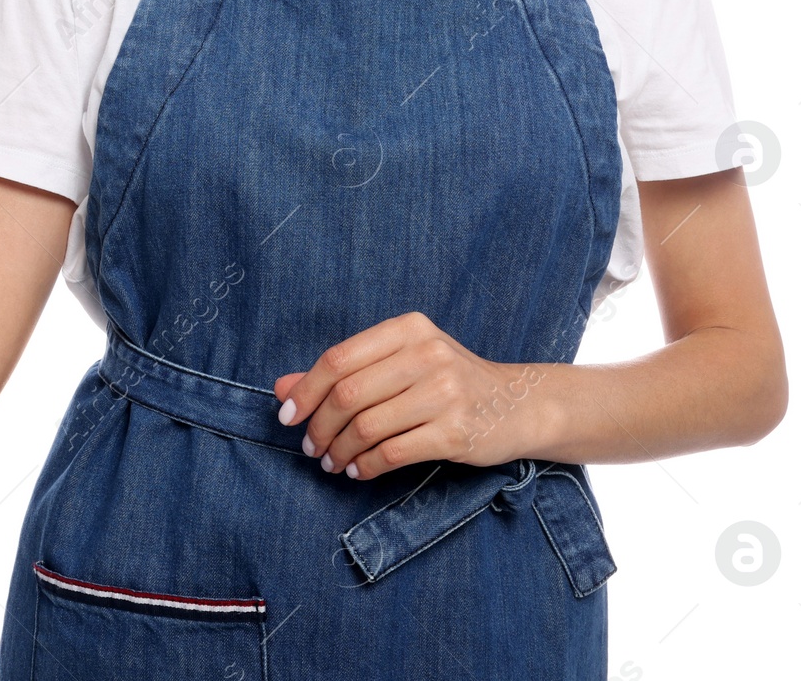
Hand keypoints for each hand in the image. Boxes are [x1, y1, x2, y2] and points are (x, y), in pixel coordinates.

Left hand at [273, 311, 551, 478]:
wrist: (519, 405)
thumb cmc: (449, 381)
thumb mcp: (399, 364)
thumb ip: (343, 373)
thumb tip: (282, 390)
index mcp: (407, 329)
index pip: (339, 358)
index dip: (306, 390)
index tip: (287, 416)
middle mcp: (426, 354)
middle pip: (348, 393)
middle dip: (319, 426)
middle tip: (311, 448)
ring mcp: (444, 392)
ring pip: (367, 426)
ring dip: (340, 451)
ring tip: (332, 463)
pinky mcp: (456, 431)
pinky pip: (393, 452)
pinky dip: (366, 466)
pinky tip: (359, 470)